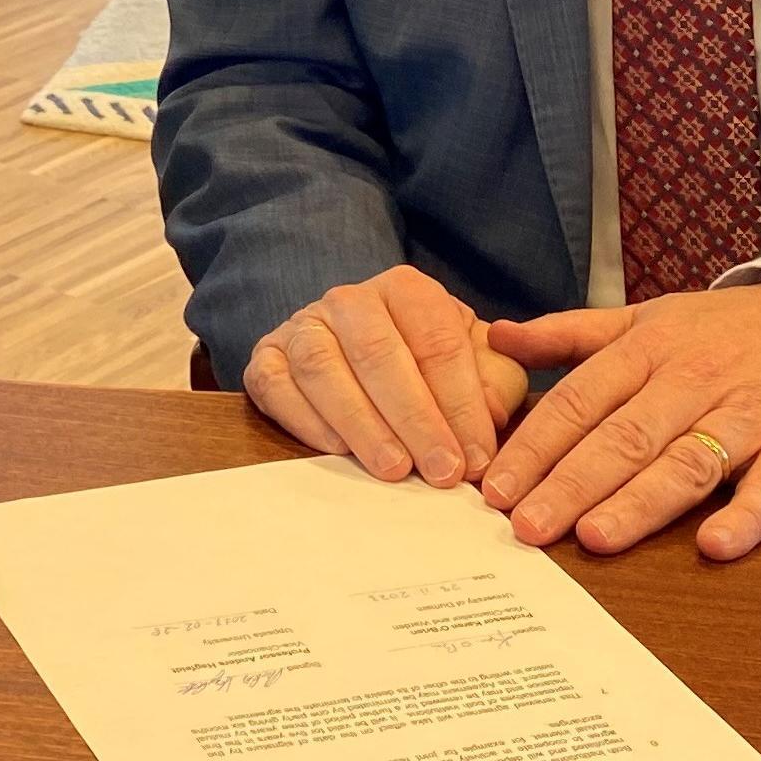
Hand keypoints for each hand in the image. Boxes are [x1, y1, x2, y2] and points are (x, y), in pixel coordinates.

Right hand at [240, 265, 531, 488]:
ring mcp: (301, 326)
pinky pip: (275, 385)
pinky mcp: (265, 358)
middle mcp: (349, 300)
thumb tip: (489, 414)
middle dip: (416, 419)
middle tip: (441, 471)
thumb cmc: (428, 365)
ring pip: (324, 368)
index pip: (437, 342)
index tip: (477, 457)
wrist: (356, 353)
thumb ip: (495, 381)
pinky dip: (304, 419)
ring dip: (362, 424)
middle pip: (379, 354)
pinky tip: (337, 452)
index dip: (461, 403)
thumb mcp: (477, 363)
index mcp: (406, 290)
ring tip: (395, 469)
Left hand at [478, 280, 760, 560]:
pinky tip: (715, 545)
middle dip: (571, 483)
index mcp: (649, 350)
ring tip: (595, 537)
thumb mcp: (649, 317)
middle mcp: (693, 381)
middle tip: (526, 527)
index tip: (493, 488)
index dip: (535, 445)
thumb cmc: (729, 331)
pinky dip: (747, 515)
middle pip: (624, 436)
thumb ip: (572, 333)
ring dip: (640, 502)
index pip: (580, 400)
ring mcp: (750, 414)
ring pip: (687, 462)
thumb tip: (496, 336)